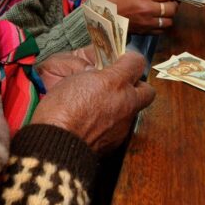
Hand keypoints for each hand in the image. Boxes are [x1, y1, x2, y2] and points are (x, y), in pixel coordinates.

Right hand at [31, 52, 154, 153]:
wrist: (57, 145)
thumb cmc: (60, 109)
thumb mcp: (72, 78)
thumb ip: (91, 72)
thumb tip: (95, 71)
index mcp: (115, 83)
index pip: (137, 62)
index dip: (129, 59)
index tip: (122, 60)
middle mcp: (126, 103)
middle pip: (147, 90)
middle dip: (137, 86)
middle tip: (120, 84)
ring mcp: (123, 125)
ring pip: (133, 110)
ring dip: (123, 105)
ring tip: (103, 105)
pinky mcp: (116, 142)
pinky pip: (120, 127)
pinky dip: (112, 123)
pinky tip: (96, 123)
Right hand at [107, 0, 178, 33]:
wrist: (106, 17)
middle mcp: (148, 9)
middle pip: (172, 8)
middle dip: (174, 4)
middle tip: (170, 1)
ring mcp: (147, 22)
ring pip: (169, 20)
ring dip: (169, 16)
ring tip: (165, 12)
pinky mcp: (145, 32)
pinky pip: (162, 30)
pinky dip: (163, 25)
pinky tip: (158, 20)